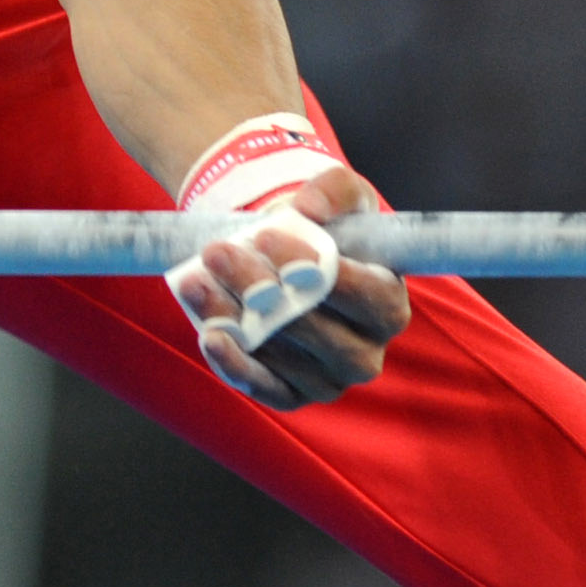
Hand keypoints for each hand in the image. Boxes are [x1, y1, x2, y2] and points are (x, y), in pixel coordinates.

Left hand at [167, 165, 409, 408]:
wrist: (289, 261)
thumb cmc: (326, 231)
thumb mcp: (342, 197)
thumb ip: (333, 190)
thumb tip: (307, 208)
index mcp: (388, 307)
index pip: (363, 294)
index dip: (314, 267)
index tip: (264, 236)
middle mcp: (365, 353)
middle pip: (314, 326)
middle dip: (259, 288)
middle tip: (217, 252)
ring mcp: (328, 380)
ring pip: (281, 354)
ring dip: (233, 318)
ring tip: (196, 282)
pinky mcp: (292, 395)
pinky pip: (263, 387)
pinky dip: (234, 364)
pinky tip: (210, 335)